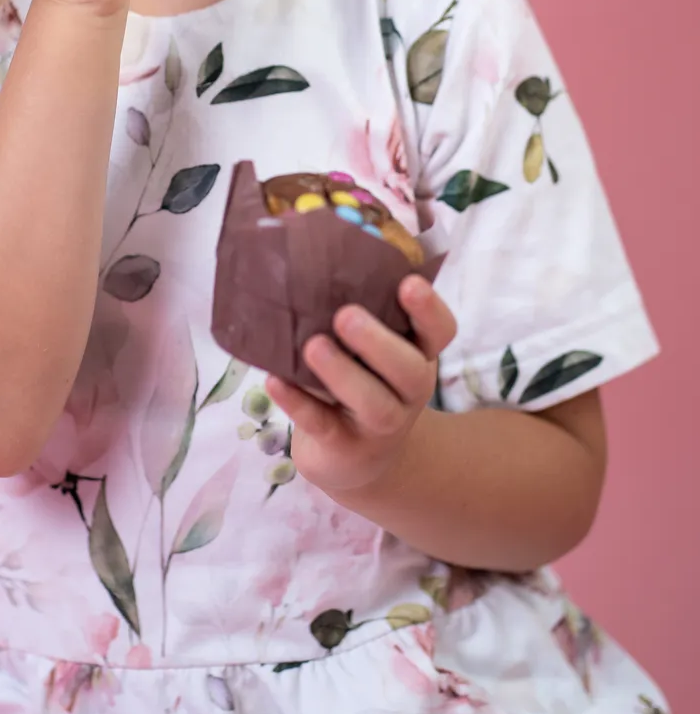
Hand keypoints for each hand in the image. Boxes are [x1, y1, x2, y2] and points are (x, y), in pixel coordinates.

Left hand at [264, 274, 457, 498]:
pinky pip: (323, 425)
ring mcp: (380, 425)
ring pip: (374, 404)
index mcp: (416, 354)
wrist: (358, 461)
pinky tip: (274, 381)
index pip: (440, 331)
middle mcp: (408, 391)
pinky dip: (298, 403)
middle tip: (345, 315)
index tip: (408, 284)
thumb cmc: (361, 382)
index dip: (429, 309)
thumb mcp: (370, 350)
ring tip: (312, 346)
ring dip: (342, 374)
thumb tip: (310, 251)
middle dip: (379, 342)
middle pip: (410, 370)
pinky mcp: (346, 448)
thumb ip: (357, 311)